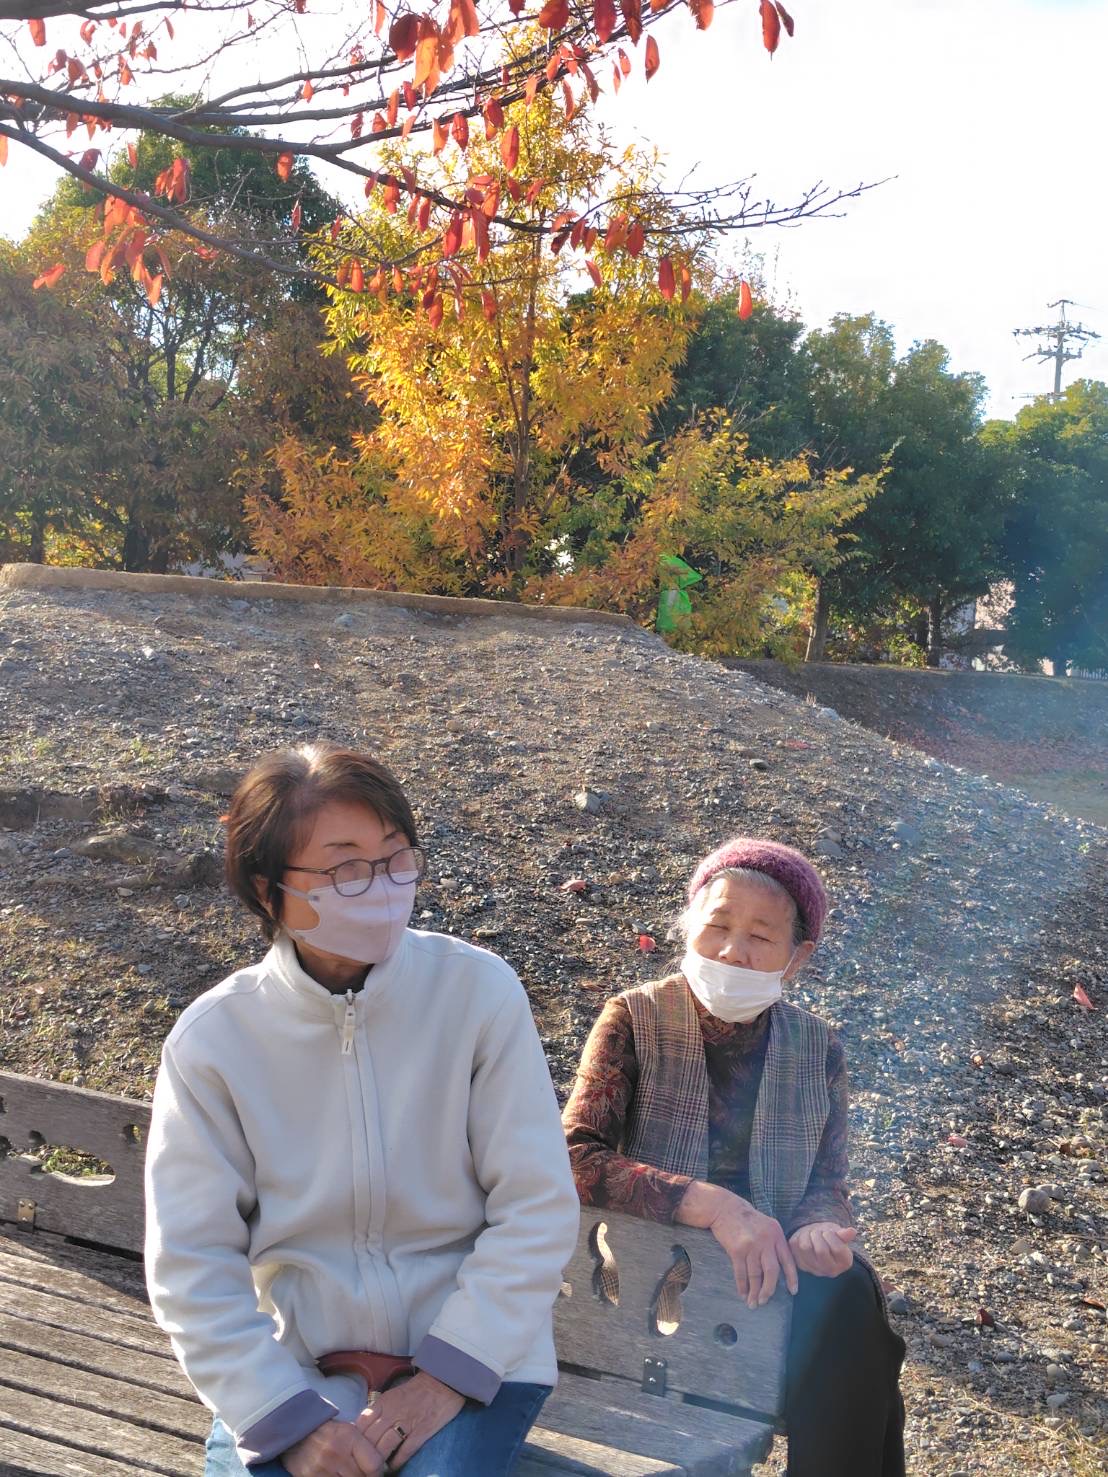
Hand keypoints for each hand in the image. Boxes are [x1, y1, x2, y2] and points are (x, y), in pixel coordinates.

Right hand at [282, 1419, 385, 1476]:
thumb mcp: (348, 1431)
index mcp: (349, 1436)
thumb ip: (364, 1446)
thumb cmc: (328, 1432)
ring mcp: (322, 1467)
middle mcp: (336, 1452)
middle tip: (362, 1473)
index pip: (374, 1464)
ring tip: (348, 1473)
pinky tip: (336, 1475)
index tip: (376, 1473)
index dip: (378, 1472)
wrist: (297, 1433)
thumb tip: (381, 1466)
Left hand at [355, 1371, 464, 1469]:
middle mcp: (392, 1412)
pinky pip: (404, 1452)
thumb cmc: (417, 1389)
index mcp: (384, 1402)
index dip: (356, 1439)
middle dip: (364, 1454)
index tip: (355, 1448)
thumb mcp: (393, 1394)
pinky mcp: (422, 1432)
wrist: (444, 1381)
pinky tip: (393, 1467)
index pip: (362, 1423)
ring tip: (376, 1469)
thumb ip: (379, 1410)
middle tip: (363, 1463)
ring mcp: (407, 1423)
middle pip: (370, 1438)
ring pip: (384, 1447)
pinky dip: (396, 1462)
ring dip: (378, 1461)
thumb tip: (364, 1429)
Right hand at [676, 1181, 797, 1308]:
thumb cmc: (746, 1218)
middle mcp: (766, 1240)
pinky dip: (742, 1286)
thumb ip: (774, 1243)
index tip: (793, 1291)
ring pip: (755, 1275)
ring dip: (754, 1292)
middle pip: (772, 1272)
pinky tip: (743, 1293)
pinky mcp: (736, 1250)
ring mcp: (751, 1245)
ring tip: (753, 1303)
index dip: (792, 1278)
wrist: (724, 1208)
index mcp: (776, 1234)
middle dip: (769, 1289)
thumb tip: (779, 1267)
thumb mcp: (766, 1225)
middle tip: (765, 1300)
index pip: (788, 1260)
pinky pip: (741, 1273)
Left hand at [788, 1221, 856, 1277]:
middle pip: (821, 1250)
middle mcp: (831, 1271)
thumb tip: (852, 1231)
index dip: (831, 1236)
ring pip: (805, 1247)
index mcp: (845, 1262)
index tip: (829, 1232)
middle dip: (819, 1235)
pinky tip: (805, 1237)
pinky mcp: (801, 1264)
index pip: (837, 1249)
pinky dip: (799, 1236)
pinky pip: (795, 1246)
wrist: (818, 1241)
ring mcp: (815, 1270)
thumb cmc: (831, 1236)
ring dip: (808, 1235)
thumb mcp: (839, 1233)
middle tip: (819, 1231)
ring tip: (812, 1233)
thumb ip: (844, 1234)